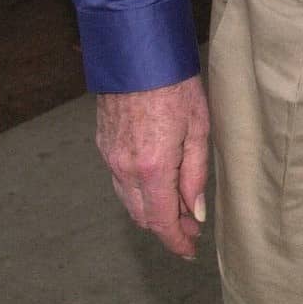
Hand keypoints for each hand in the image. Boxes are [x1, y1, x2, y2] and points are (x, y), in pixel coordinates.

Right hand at [96, 75, 209, 257]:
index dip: (177, 241)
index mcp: (152, 169)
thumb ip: (195, 174)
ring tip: (178, 205)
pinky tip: (155, 181)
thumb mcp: (198, 127)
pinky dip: (137, 189)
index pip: (163, 221)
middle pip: (144, 215)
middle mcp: (125, 169)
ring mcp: (110, 157)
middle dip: (167, 226)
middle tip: (192, 224)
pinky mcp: (104, 143)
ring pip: (129, 200)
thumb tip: (196, 212)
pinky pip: (119, 179)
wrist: (137, 52)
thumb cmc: (175, 84)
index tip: (190, 251)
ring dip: (152, 209)